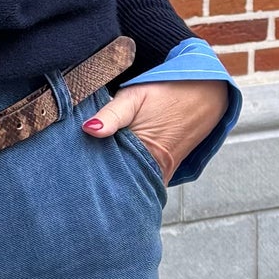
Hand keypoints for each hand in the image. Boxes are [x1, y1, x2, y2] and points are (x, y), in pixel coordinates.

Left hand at [80, 78, 227, 185]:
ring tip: (90, 178)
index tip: (72, 177)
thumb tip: (88, 129)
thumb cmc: (167, 92)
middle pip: (121, 187)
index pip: (110, 178)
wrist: (207, 92)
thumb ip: (111, 114)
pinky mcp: (166, 170)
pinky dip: (129, 179)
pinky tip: (113, 172)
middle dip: (100, 185)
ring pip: (132, 185)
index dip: (90, 178)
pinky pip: (143, 180)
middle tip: (75, 180)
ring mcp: (162, 173)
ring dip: (114, 182)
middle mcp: (155, 170)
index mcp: (145, 154)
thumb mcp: (135, 96)